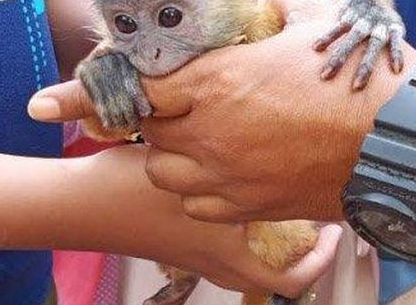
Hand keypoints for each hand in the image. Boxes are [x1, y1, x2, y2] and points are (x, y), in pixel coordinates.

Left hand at [28, 0, 415, 221]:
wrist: (406, 142)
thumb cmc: (361, 74)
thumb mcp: (314, 17)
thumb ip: (270, 3)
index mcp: (218, 78)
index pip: (132, 86)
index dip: (89, 91)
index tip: (44, 104)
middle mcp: (211, 131)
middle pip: (147, 134)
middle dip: (155, 120)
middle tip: (180, 108)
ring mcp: (228, 175)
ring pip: (166, 173)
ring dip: (173, 156)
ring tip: (206, 139)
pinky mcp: (251, 206)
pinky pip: (199, 204)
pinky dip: (200, 189)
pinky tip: (227, 170)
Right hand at [74, 146, 341, 297]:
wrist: (82, 206)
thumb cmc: (134, 188)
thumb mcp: (186, 165)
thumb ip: (228, 155)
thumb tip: (271, 138)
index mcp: (227, 251)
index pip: (288, 278)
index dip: (319, 261)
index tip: (333, 233)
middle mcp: (216, 260)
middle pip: (273, 276)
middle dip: (299, 253)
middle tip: (314, 221)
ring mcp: (196, 258)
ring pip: (249, 264)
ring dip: (270, 243)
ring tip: (283, 208)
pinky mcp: (179, 248)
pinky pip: (226, 254)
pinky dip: (241, 235)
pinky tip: (236, 198)